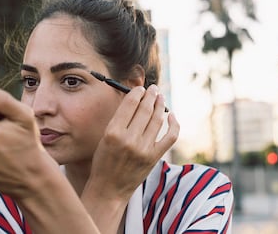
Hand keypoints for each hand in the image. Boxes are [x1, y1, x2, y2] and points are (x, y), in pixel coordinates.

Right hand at [84, 85, 179, 201]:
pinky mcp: (154, 157)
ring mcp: (144, 149)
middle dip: (150, 95)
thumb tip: (134, 101)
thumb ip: (118, 121)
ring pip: (158, 119)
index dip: (137, 93)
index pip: (129, 104)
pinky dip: (173, 124)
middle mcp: (129, 139)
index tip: (140, 88)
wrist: (109, 188)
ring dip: (160, 105)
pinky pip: (170, 136)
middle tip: (153, 88)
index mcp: (113, 132)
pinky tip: (171, 116)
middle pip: (145, 109)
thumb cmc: (103, 162)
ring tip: (160, 97)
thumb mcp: (104, 138)